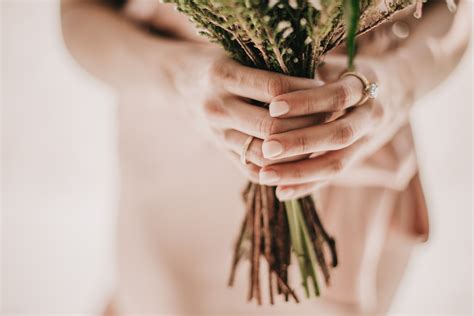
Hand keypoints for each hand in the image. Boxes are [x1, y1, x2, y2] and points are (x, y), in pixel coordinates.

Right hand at [167, 43, 328, 181]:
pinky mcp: (219, 150)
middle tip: (331, 119)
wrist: (177, 82)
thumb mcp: (237, 54)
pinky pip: (252, 169)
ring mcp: (216, 133)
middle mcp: (217, 107)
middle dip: (306, 125)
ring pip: (263, 154)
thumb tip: (318, 84)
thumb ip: (269, 69)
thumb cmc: (218, 63)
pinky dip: (278, 170)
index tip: (327, 91)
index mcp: (222, 75)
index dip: (306, 93)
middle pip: (271, 126)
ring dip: (296, 152)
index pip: (275, 89)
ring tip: (320, 141)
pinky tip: (299, 160)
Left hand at [257, 55, 412, 199]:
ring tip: (265, 175)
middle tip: (266, 148)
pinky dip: (306, 185)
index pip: (337, 95)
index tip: (272, 106)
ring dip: (299, 172)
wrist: (398, 89)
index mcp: (365, 86)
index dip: (306, 101)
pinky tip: (280, 193)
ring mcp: (366, 141)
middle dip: (300, 142)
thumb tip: (270, 72)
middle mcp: (370, 117)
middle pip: (338, 134)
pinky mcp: (358, 159)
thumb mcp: (338, 61)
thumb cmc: (352, 71)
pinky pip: (333, 177)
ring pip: (337, 162)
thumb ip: (313, 69)